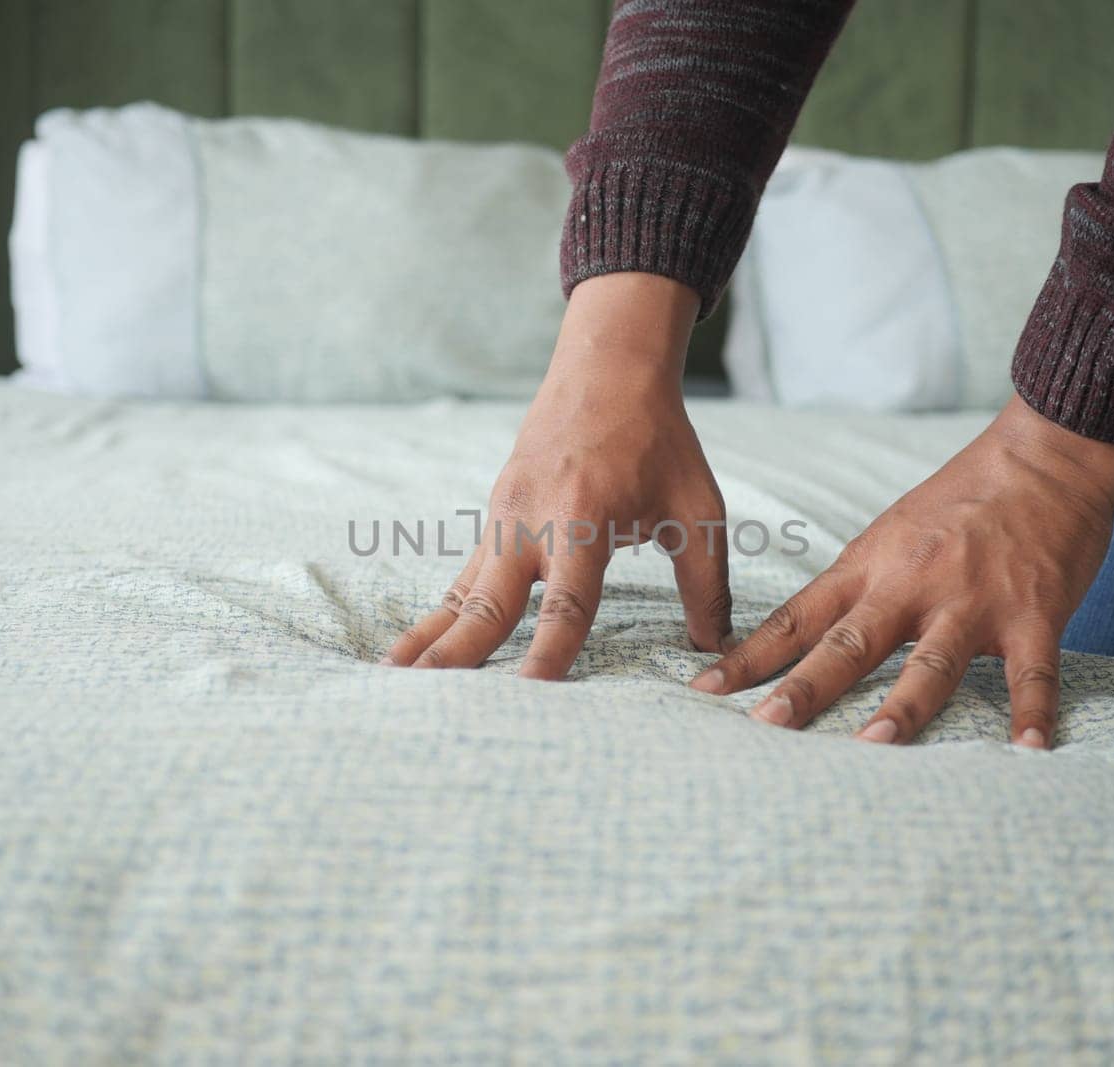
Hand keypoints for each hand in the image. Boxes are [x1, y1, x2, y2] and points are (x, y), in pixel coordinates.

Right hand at [382, 273, 733, 677]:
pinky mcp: (495, 519)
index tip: (532, 691)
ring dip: (432, 637)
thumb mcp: (697, 509)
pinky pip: (464, 577)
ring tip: (397, 681)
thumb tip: (716, 651)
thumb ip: (706, 584)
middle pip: (491, 602)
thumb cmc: (659, 441)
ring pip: (463, 592)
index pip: (568, 602)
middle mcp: (533, 521)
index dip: (550, 649)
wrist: (606, 370)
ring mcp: (504, 518)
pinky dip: (439, 614)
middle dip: (461, 652)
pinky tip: (415, 650)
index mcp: (585, 519)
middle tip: (431, 699)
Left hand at [690, 397, 1113, 747]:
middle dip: (804, 687)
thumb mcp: (893, 534)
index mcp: (871, 566)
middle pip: (848, 643)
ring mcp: (972, 601)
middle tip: (765, 725)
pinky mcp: (1032, 613)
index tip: (706, 688)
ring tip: (875, 746)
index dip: (750, 655)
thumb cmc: (964, 498)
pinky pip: (1032, 673)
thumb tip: (811, 637)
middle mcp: (912, 585)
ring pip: (931, 661)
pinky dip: (1032, 713)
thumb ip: (860, 587)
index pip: (798, 618)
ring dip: (904, 706)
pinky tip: (1028, 752)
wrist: (1045, 456)